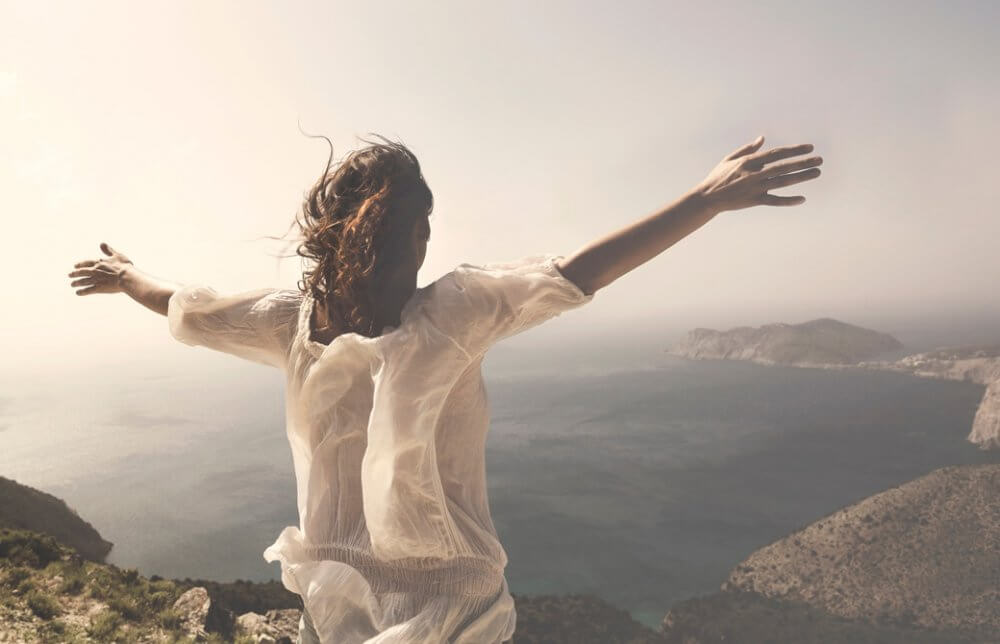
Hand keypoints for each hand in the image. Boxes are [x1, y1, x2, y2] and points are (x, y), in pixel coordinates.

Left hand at [68, 242, 134, 295]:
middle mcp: (95, 271)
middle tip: (69, 275)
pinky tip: (78, 293)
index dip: (80, 264)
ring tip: (72, 284)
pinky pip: (88, 290)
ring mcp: (96, 280)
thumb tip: (102, 243)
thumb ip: (108, 250)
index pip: (86, 263)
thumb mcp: (117, 255)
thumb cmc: (124, 266)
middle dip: (75, 274)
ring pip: (83, 281)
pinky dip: (82, 292)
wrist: (127, 277)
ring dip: (76, 283)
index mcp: (99, 262)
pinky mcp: (99, 288)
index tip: (75, 266)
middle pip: (81, 272)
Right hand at [691, 135, 822, 212]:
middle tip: (820, 159)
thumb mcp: (730, 159)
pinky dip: (788, 200)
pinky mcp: (754, 201)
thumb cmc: (717, 177)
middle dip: (803, 162)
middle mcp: (754, 174)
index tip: (810, 147)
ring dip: (801, 177)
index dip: (794, 150)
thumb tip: (763, 139)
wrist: (707, 198)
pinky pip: (774, 201)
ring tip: (817, 172)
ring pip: (783, 182)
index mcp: (749, 161)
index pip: (777, 153)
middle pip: (783, 167)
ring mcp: (755, 188)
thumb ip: (748, 149)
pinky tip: (802, 199)